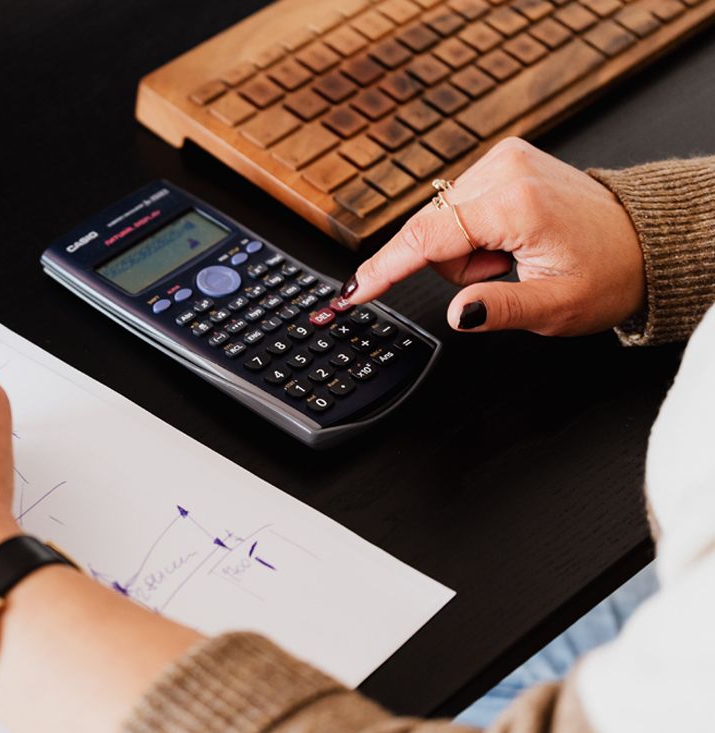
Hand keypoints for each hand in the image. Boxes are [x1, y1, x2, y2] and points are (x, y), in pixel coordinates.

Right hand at [343, 138, 644, 335]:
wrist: (642, 239)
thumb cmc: (608, 271)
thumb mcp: (557, 308)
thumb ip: (501, 311)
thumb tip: (457, 313)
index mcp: (517, 204)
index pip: (427, 238)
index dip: (384, 270)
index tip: (352, 291)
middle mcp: (505, 170)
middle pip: (431, 231)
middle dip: (456, 264)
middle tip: (504, 272)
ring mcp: (503, 158)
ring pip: (440, 221)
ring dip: (465, 249)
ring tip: (512, 255)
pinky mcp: (502, 158)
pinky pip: (455, 206)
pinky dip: (472, 231)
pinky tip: (508, 237)